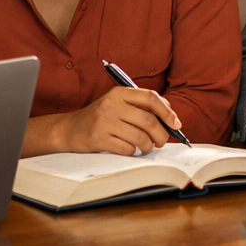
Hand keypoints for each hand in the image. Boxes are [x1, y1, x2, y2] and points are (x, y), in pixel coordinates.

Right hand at [21, 86, 182, 156]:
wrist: (69, 129)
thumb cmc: (100, 117)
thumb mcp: (117, 104)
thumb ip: (140, 105)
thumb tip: (170, 115)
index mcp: (119, 92)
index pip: (150, 98)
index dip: (167, 111)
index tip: (176, 124)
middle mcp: (111, 104)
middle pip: (148, 120)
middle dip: (161, 134)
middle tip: (162, 141)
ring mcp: (104, 121)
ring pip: (140, 137)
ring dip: (148, 145)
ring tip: (147, 147)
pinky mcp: (98, 138)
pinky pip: (127, 148)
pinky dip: (133, 152)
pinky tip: (130, 150)